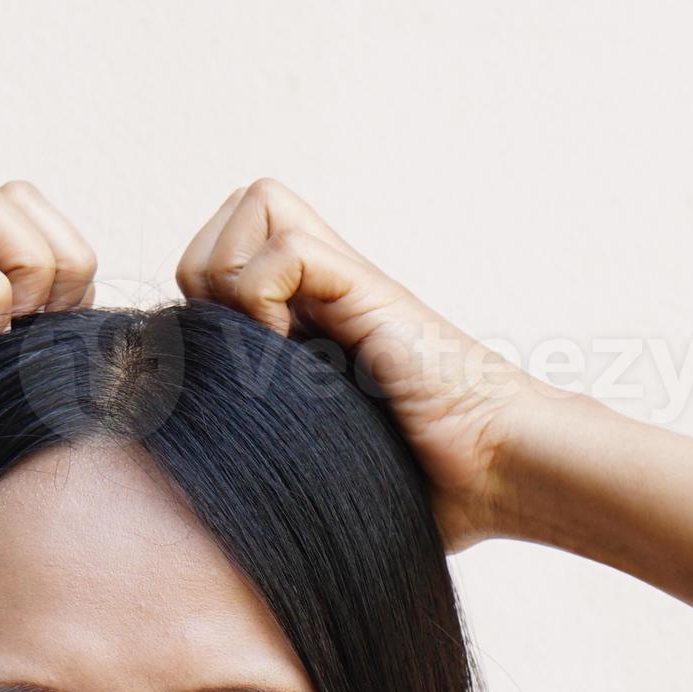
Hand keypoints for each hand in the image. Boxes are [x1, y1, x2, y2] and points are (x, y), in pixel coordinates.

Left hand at [174, 179, 577, 553]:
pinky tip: (295, 354)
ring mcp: (345, 279)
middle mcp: (324, 286)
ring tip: (269, 347)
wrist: (498, 469)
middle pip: (224, 219)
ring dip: (235, 281)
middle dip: (208, 283)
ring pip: (249, 207)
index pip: (216, 259)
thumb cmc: (424, 484)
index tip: (234, 371)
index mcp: (310, 318)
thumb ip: (263, 444)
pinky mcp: (367, 284)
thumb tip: (194, 479)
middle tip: (246, 351)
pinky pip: (281, 252)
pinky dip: (264, 300)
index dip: (205, 302)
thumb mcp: (314, 458)